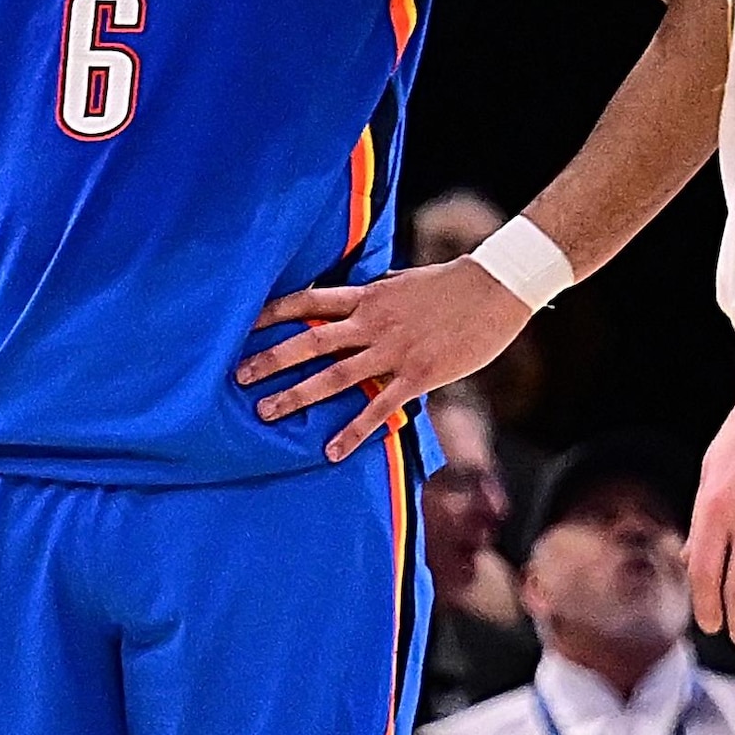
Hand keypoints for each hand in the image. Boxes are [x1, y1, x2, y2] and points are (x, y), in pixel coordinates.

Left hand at [239, 256, 537, 460]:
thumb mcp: (403, 282)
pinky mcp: (417, 375)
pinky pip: (378, 408)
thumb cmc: (452, 284)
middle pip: (310, 341)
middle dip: (272, 360)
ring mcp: (393, 350)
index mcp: (368, 297)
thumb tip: (354, 298)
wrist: (497, 288)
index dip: (274, 312)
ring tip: (265, 414)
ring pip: (334, 376)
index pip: (309, 300)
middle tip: (238, 377)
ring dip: (297, 396)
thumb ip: (374, 294)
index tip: (243, 325)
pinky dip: (353, 432)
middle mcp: (372, 323)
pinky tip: (330, 452)